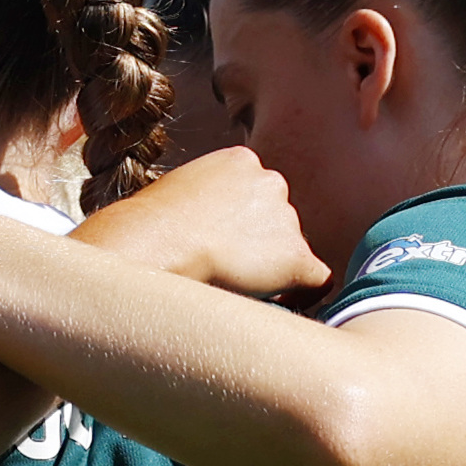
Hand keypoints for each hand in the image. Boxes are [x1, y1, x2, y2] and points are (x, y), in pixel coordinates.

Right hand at [72, 145, 330, 301]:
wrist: (158, 245)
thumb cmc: (148, 227)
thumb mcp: (179, 191)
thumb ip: (206, 201)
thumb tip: (204, 227)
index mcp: (242, 161)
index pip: (257, 193)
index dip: (243, 222)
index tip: (222, 242)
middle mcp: (272, 183)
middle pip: (278, 219)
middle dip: (260, 242)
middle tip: (226, 268)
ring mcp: (288, 220)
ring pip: (291, 249)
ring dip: (272, 268)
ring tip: (234, 286)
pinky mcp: (297, 257)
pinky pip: (317, 280)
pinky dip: (303, 294)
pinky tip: (280, 304)